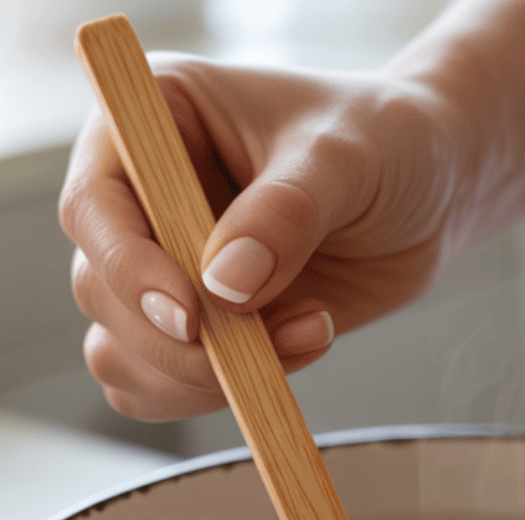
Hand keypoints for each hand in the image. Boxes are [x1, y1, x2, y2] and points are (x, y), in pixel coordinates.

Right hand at [61, 56, 468, 420]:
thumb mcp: (344, 158)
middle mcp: (139, 197)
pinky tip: (301, 344)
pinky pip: (162, 387)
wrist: (432, 188)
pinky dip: (224, 391)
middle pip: (99, 290)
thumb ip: (283, 214)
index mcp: (150, 123)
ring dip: (203, 373)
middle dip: (179, 339)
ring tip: (308, 331)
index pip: (91, 204)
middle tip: (269, 339)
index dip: (127, 268)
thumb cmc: (385, 140)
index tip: (189, 316)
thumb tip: (224, 286)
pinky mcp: (194, 323)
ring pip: (120, 351)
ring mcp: (161, 266)